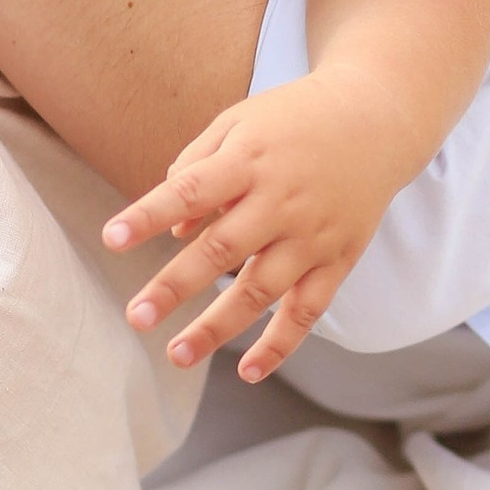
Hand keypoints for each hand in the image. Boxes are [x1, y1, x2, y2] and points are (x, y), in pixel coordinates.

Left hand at [103, 71, 408, 380]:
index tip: (111, 239)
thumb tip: (172, 231)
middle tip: (136, 318)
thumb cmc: (292, 119)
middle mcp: (281, 200)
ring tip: (176, 354)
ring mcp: (313, 234)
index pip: (191, 190)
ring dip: (217, 327)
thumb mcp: (240, 123)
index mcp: (249, 160)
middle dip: (175, 286)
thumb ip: (197, 168)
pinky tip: (248, 372)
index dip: (149, 215)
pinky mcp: (338, 259)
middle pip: (221, 250)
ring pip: (261, 290)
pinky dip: (281, 344)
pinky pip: (308, 310)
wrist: (377, 118)